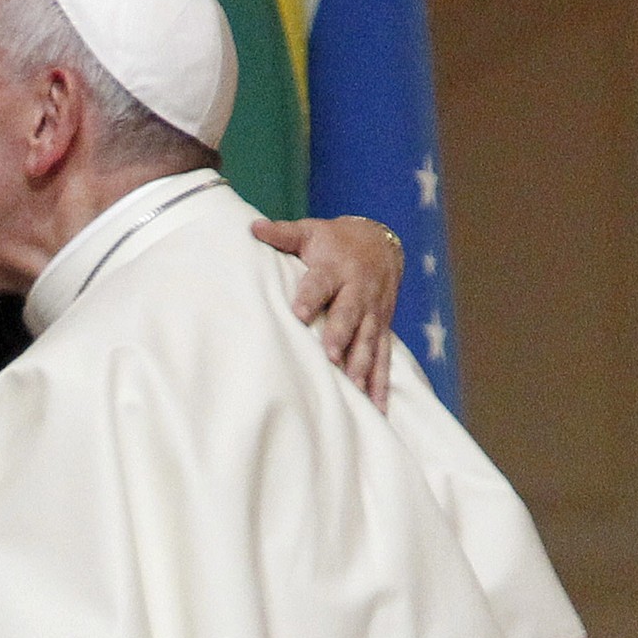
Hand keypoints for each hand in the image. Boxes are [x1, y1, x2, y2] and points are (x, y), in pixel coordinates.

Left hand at [251, 213, 402, 410]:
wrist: (381, 243)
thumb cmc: (335, 242)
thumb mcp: (311, 232)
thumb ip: (283, 234)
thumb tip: (253, 227)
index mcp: (336, 269)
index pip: (321, 283)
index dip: (310, 297)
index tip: (299, 313)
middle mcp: (358, 292)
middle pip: (349, 315)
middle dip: (342, 335)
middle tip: (330, 355)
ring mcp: (373, 314)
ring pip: (369, 340)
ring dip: (363, 364)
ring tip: (355, 389)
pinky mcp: (382, 330)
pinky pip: (384, 359)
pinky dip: (381, 384)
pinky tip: (377, 409)